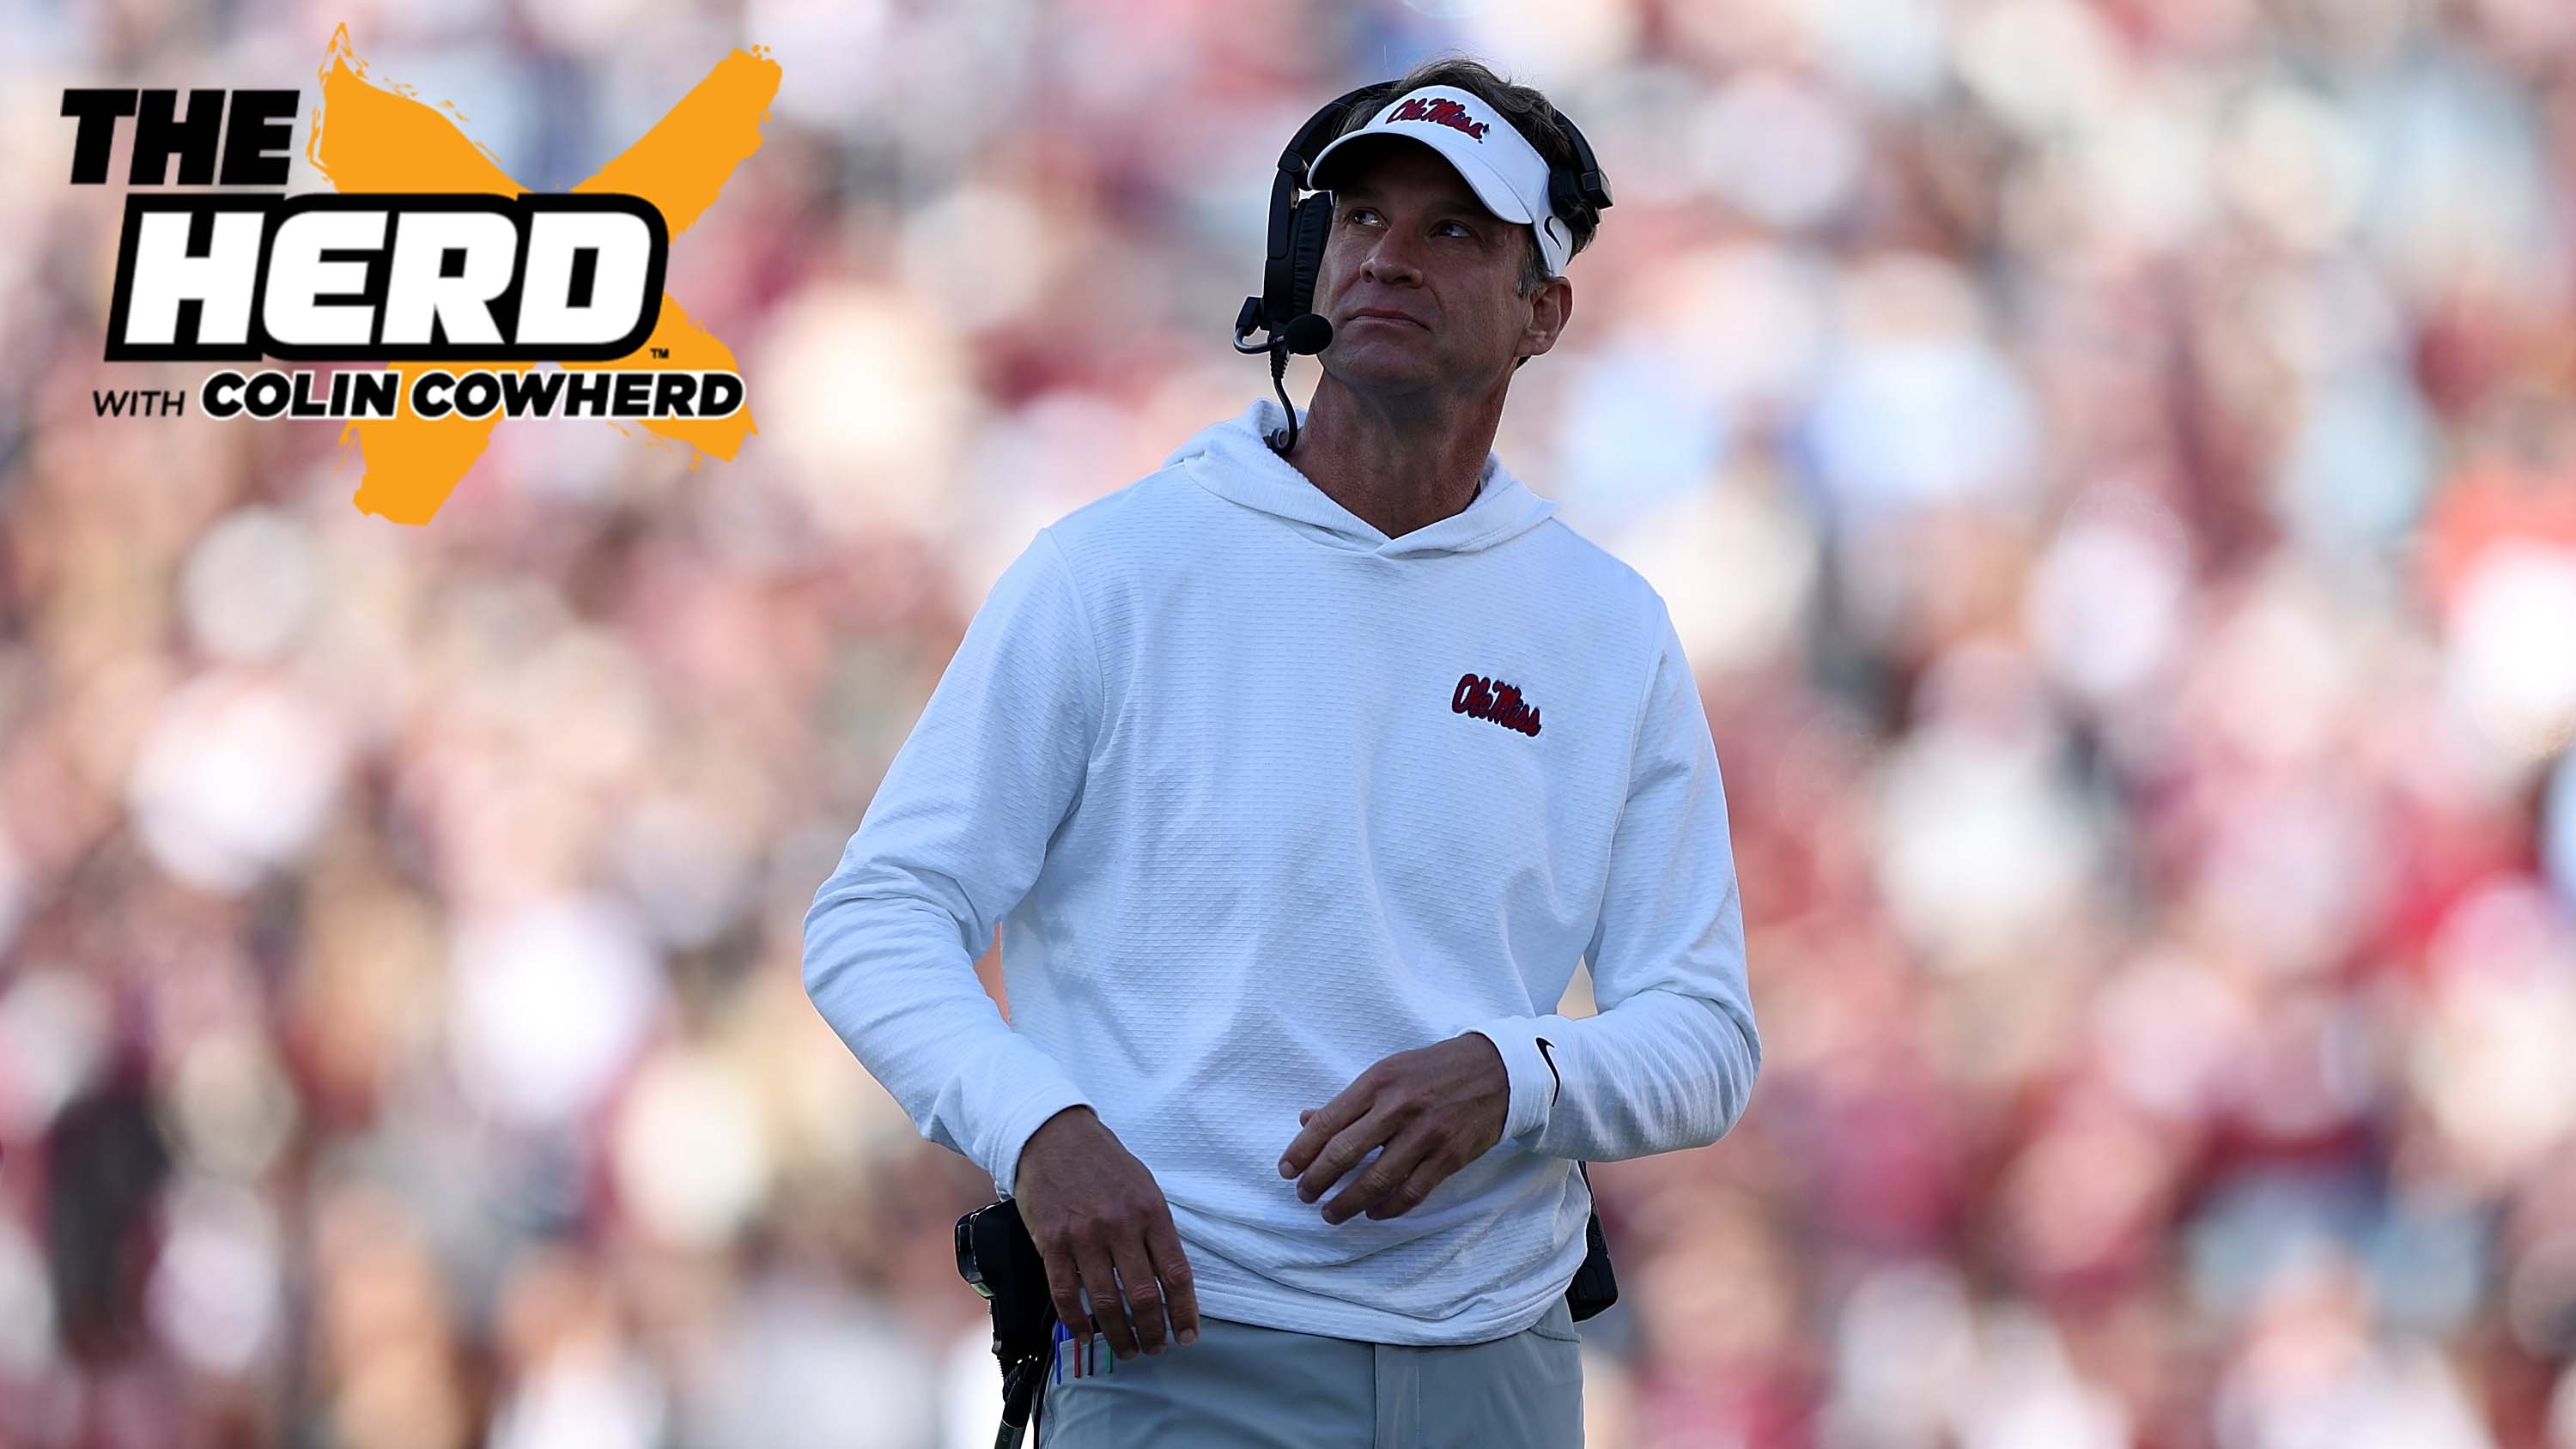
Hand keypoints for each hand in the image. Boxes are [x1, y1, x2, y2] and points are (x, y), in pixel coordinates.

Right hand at [1011, 1106, 1200, 1361]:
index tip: (1189, 1335)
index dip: (1185, 1311)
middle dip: (1154, 1331)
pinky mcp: (1051, 1243)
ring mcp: (1084, 1237)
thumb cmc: (1104, 1162)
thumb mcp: (1144, 1186)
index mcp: (1151, 1212)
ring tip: (1128, 1349)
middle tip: (1156, 1348)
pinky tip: (1088, 1334)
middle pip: (1144, 1296)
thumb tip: (1170, 1278)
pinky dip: (1078, 1321)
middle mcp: (1121, 1227)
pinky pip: (1066, 1294)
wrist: (1053, 1136)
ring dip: (1120, 1335)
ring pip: (1107, 1302)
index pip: (1176, 1274)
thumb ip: (1157, 1229)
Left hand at [1278, 1034, 1509, 1224]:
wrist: (1496, 1070)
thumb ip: (1348, 1100)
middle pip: (1345, 1154)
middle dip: (1318, 1181)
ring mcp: (1427, 1134)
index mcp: (1378, 1082)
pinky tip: (1373, 1213)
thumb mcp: (1387, 1071)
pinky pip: (1412, 1192)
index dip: (1301, 1152)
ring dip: (1347, 1203)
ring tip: (1331, 1213)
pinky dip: (1388, 1208)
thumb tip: (1306, 1121)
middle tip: (1304, 1196)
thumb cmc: (1432, 1070)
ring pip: (1376, 1180)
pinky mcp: (1450, 1156)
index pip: (1328, 1123)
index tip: (1286, 1171)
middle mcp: (1399, 1108)